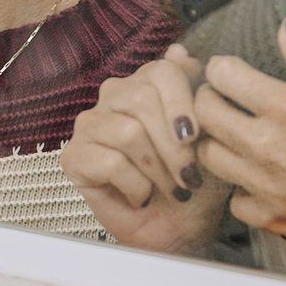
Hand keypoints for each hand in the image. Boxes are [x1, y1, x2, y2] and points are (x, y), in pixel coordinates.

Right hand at [60, 44, 229, 252]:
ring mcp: (91, 125)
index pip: (161, 71)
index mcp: (147, 85)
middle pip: (141, 98)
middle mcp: (114, 98)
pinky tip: (142, 196)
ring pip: (128, 132)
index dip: (181, 102)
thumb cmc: (196, 185)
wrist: (181, 232)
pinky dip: (137, 187)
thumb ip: (197, 95)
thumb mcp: (210, 140)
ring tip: (171, 189)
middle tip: (190, 176)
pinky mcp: (74, 157)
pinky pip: (110, 162)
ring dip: (159, 170)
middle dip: (173, 145)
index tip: (196, 137)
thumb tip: (180, 52)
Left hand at [194, 16, 285, 267]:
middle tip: (223, 99)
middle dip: (209, 99)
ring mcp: (263, 185)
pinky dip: (240, 189)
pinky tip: (256, 179)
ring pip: (208, 155)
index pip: (222, 75)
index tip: (230, 71)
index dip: (222, 68)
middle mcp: (266, 146)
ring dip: (216, 141)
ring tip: (233, 135)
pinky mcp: (268, 219)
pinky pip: (233, 200)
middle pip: (203, 112)